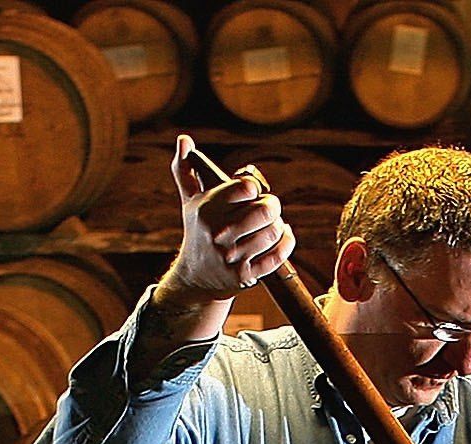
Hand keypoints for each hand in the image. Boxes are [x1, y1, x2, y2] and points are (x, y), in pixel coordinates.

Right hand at [164, 133, 294, 304]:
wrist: (195, 276)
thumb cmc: (198, 230)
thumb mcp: (190, 200)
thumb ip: (186, 168)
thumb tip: (183, 140)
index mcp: (207, 209)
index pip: (247, 188)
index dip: (254, 188)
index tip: (251, 192)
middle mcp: (218, 233)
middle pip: (266, 211)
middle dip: (272, 206)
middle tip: (269, 207)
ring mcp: (232, 257)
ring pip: (274, 232)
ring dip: (278, 225)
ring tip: (271, 224)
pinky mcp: (245, 275)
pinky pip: (279, 255)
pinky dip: (286, 242)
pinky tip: (282, 236)